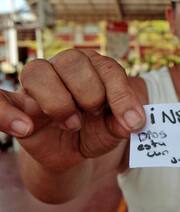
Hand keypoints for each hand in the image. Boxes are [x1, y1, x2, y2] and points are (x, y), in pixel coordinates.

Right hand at [0, 49, 144, 170]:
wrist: (71, 151)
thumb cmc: (95, 131)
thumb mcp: (113, 130)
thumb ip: (122, 124)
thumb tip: (131, 123)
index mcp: (95, 69)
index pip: (108, 68)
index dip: (122, 94)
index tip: (134, 122)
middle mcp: (65, 69)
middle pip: (72, 59)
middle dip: (90, 91)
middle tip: (95, 114)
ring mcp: (39, 85)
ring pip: (38, 71)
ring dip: (59, 101)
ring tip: (73, 124)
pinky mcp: (17, 104)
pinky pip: (0, 98)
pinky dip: (7, 112)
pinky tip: (26, 128)